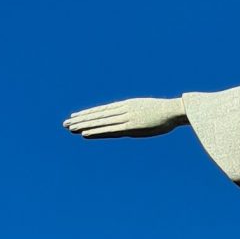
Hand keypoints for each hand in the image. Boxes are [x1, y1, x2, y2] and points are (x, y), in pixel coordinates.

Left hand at [64, 97, 188, 138]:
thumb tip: (131, 122)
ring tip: (69, 128)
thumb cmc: (165, 112)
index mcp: (126, 105)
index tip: (75, 116)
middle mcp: (122, 110)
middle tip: (64, 124)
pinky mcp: (130, 127)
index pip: (102, 110)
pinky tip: (84, 134)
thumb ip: (136, 116)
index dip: (88, 113)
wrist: (175, 110)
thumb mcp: (147, 111)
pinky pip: (109, 130)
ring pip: (100, 122)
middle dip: (80, 120)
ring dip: (84, 126)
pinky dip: (96, 132)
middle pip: (97, 115)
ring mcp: (125, 118)